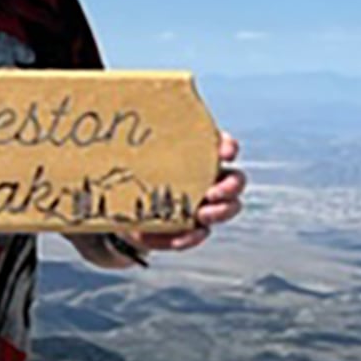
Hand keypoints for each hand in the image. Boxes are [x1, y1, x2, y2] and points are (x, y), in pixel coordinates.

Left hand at [120, 132, 244, 256]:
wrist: (125, 208)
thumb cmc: (137, 172)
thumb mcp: (139, 155)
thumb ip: (143, 144)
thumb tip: (126, 122)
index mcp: (202, 156)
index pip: (226, 147)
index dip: (229, 148)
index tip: (226, 153)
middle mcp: (211, 179)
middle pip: (236, 181)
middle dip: (230, 187)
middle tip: (212, 193)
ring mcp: (206, 204)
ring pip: (228, 208)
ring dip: (218, 212)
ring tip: (202, 215)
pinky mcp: (193, 228)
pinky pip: (199, 234)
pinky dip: (190, 237)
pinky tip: (179, 239)